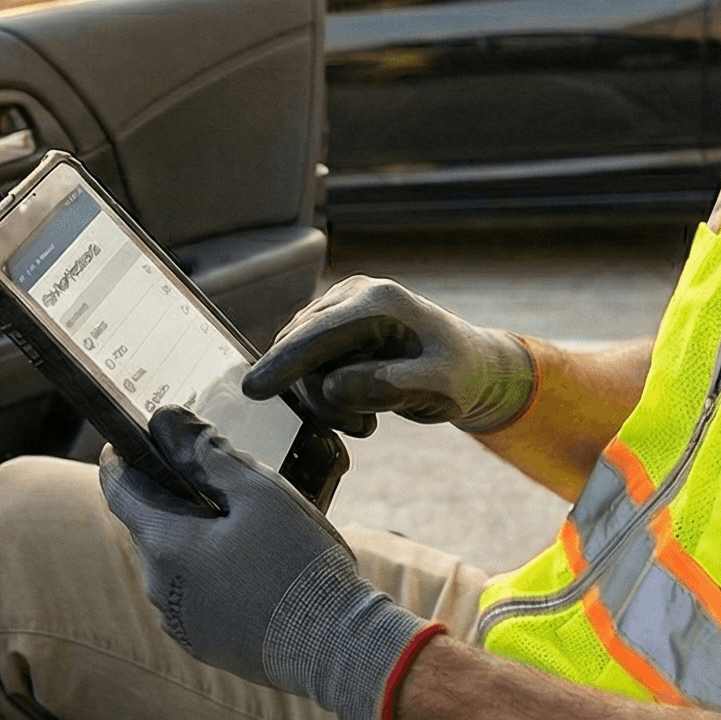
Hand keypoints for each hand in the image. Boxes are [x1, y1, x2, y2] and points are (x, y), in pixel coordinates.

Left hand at [99, 407, 427, 719]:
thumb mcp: (260, 492)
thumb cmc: (298, 564)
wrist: (336, 648)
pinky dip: (208, 573)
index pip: (118, 490)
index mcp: (165, 544)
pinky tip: (249, 565)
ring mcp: (179, 622)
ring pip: (172, 563)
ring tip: (238, 521)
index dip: (120, 459)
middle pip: (149, 526)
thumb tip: (167, 421)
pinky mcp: (203, 644)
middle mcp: (159, 588)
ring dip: (192, 538)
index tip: (126, 439)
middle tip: (209, 475)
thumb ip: (208, 453)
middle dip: (170, 497)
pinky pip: (192, 596)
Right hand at [243, 276, 536, 435]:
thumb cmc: (456, 375)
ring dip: (324, 397)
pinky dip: (324, 389)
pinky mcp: (332, 320)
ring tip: (365, 417)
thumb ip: (387, 388)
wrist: (468, 362)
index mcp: (380, 303)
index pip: (318, 335)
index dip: (284, 364)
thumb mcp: (436, 389)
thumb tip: (334, 386)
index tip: (252, 391)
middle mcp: (354, 293)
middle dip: (322, 397)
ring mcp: (340, 303)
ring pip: (300, 357)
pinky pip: (307, 359)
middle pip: (303, 349)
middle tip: (362, 426)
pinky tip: (356, 402)